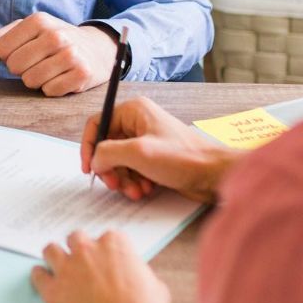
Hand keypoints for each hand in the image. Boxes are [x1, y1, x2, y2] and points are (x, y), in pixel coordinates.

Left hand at [0, 13, 117, 96]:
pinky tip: (61, 77)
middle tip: (36, 62)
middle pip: (15, 66)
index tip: (21, 52)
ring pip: (31, 81)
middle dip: (21, 69)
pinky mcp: (82, 74)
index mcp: (39, 20)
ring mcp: (71, 54)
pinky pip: (50, 91)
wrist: (96, 48)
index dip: (7, 56)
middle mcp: (56, 35)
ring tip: (49, 70)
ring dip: (36, 80)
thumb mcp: (27, 30)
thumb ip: (0, 40)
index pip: (3, 49)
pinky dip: (52, 88)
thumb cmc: (53, 39)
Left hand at [31, 230, 177, 302]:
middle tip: (81, 264)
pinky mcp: (53, 290)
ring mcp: (68, 268)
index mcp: (114, 244)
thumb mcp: (155, 284)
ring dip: (54, 257)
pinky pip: (37, 275)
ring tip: (58, 268)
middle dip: (78, 249)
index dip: (105, 251)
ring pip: (51, 250)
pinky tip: (42, 281)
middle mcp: (88, 249)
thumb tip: (137, 277)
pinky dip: (39, 277)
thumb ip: (139, 273)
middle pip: (75, 238)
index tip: (105, 261)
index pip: (106, 237)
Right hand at [81, 96, 237, 203]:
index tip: (89, 168)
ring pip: (119, 161)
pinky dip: (135, 182)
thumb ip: (108, 153)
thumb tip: (95, 161)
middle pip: (107, 146)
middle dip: (110, 169)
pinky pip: (133, 170)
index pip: (97, 123)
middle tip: (115, 185)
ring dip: (124, 179)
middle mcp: (138, 122)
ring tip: (136, 192)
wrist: (214, 174)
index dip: (89, 146)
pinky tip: (146, 190)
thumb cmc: (182, 157)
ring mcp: (147, 140)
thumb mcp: (139, 153)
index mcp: (134, 110)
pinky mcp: (154, 157)